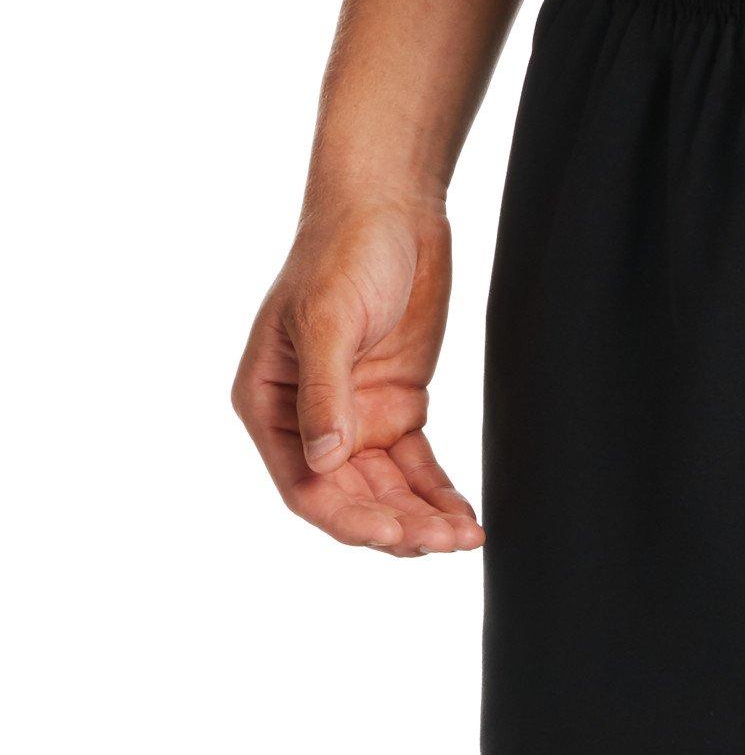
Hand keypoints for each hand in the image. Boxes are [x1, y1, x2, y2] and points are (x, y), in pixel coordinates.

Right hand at [233, 195, 483, 555]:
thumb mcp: (328, 320)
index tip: (393, 533)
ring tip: (465, 539)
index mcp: (270, 404)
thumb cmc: (344, 252)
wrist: (391, 210)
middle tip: (446, 544)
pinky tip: (465, 520)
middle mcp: (308, 421)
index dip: (347, 517)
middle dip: (397, 526)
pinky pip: (417, 468)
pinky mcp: (397, 407)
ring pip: (387, 491)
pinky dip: (439, 495)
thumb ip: (324, 394)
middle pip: (350, 498)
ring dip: (422, 519)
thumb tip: (323, 462)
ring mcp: (355, 417)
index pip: (304, 485)